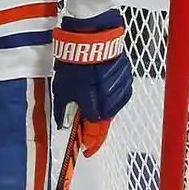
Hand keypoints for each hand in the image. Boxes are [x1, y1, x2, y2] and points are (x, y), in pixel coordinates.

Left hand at [53, 10, 132, 156]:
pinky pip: (116, 94)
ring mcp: (121, 91)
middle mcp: (113, 104)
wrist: (94, 38)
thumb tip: (62, 124)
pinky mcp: (126, 78)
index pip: (96, 135)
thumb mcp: (62, 87)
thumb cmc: (75, 63)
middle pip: (104, 123)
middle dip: (93, 127)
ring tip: (87, 103)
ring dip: (100, 109)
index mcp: (97, 109)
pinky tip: (97, 88)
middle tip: (82, 126)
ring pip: (111, 108)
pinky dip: (107, 95)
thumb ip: (63, 108)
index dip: (90, 144)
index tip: (85, 151)